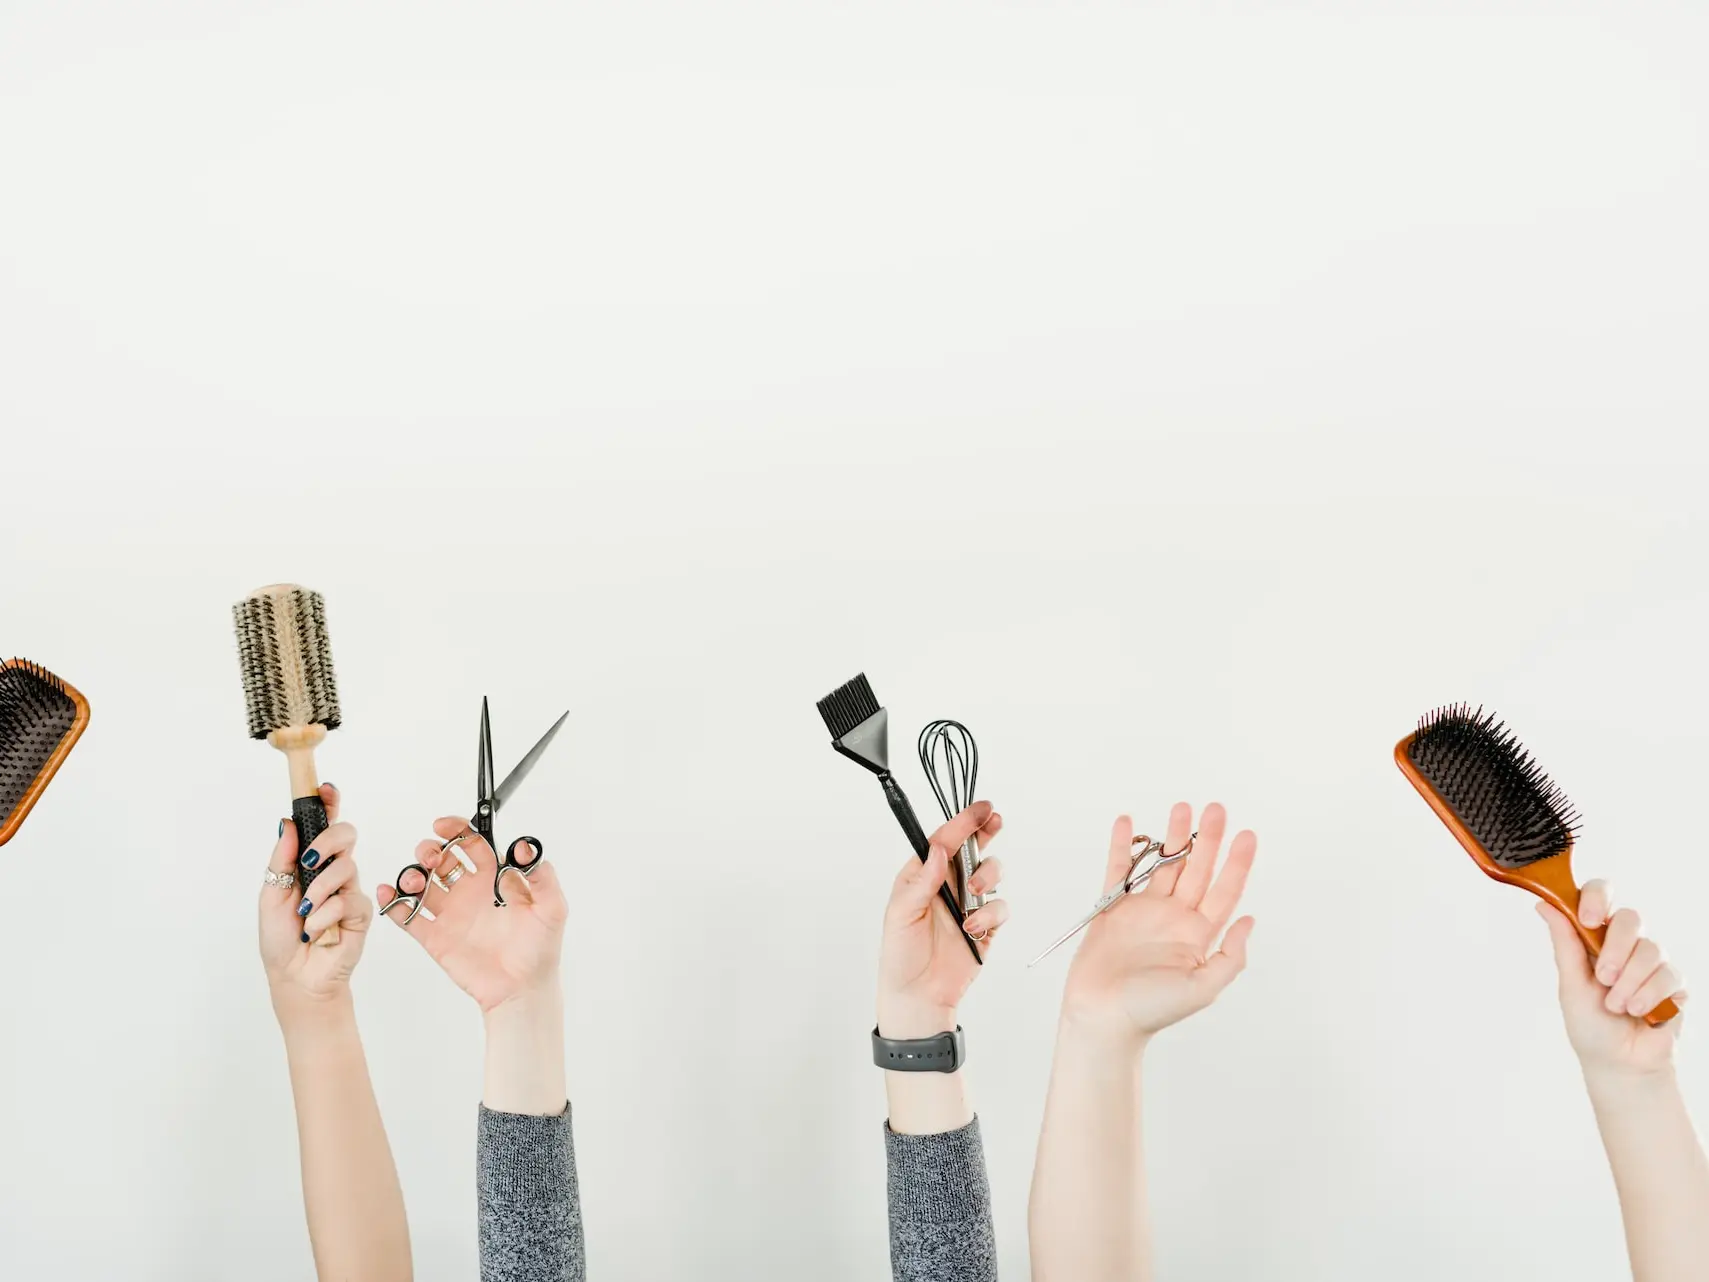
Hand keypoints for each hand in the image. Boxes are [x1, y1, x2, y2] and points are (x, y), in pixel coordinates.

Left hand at [259, 784, 373, 1014]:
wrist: (295, 976)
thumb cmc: (281, 937)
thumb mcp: (271, 893)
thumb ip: (282, 858)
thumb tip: (287, 822)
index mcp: (311, 862)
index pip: (325, 825)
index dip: (329, 803)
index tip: (324, 788)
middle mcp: (334, 872)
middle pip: (346, 834)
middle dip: (329, 840)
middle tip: (310, 860)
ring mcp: (350, 891)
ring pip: (346, 867)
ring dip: (319, 890)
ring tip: (306, 912)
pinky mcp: (362, 913)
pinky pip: (349, 900)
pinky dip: (326, 915)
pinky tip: (316, 931)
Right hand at [376, 817, 566, 1012]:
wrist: (523, 990)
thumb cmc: (540, 949)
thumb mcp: (552, 908)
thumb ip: (542, 876)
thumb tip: (524, 847)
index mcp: (494, 878)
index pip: (471, 843)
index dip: (457, 830)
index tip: (444, 825)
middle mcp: (469, 891)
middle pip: (441, 858)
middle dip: (431, 850)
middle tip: (432, 857)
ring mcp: (450, 913)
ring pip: (421, 883)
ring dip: (412, 874)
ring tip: (416, 880)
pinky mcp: (435, 937)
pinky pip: (408, 915)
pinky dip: (394, 901)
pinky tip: (389, 893)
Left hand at [875, 801, 1006, 1037]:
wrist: (919, 996)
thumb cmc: (901, 954)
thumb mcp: (901, 914)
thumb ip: (923, 881)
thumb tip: (939, 850)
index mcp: (922, 875)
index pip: (944, 840)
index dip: (962, 822)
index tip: (980, 809)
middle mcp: (948, 884)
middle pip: (973, 848)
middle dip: (985, 832)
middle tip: (994, 822)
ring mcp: (968, 903)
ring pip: (991, 873)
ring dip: (986, 877)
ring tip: (972, 895)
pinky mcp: (986, 925)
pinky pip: (1000, 907)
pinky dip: (991, 914)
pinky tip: (974, 928)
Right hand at [1060, 802, 1256, 1049]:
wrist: (1103, 1017)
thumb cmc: (1152, 1010)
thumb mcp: (1203, 988)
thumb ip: (1230, 955)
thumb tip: (1251, 919)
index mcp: (1198, 934)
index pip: (1223, 890)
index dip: (1237, 863)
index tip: (1247, 835)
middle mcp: (1174, 917)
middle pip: (1196, 869)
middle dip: (1207, 839)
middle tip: (1216, 809)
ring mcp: (1143, 911)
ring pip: (1162, 865)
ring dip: (1171, 837)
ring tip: (1181, 808)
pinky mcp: (1113, 909)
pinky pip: (1118, 871)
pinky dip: (1122, 847)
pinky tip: (1128, 824)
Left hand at [1538, 881, 1688, 1080]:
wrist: (1619, 1064)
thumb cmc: (1590, 1025)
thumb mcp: (1570, 984)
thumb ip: (1565, 942)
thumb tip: (1543, 903)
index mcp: (1595, 936)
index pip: (1601, 895)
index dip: (1596, 898)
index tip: (1586, 919)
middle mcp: (1625, 944)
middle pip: (1630, 918)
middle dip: (1615, 949)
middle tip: (1603, 978)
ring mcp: (1651, 962)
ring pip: (1650, 948)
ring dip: (1630, 981)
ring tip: (1617, 1006)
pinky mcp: (1674, 983)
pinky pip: (1669, 974)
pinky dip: (1649, 995)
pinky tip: (1638, 1011)